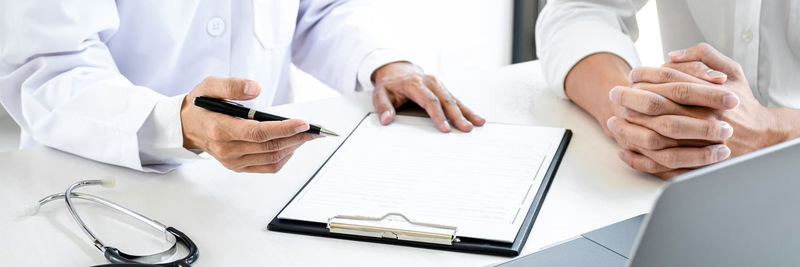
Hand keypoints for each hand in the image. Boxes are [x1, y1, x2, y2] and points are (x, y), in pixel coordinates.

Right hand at [181, 77, 319, 172]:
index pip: (258, 133)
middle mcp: (227, 150)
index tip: (303, 123)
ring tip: (309, 135)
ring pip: (272, 158)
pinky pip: (268, 166)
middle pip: (270, 147)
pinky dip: (285, 156)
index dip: (283, 129)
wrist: (185, 126)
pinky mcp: (238, 167)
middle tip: (316, 129)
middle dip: (297, 138)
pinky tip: (294, 144)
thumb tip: (256, 88)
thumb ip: (232, 85)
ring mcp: (233, 161)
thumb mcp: (210, 85)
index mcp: (220, 130)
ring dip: (294, 147)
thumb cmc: (201, 104)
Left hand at [371, 62, 484, 131]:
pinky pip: (456, 99)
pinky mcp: (443, 89)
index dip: (438, 115)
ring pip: (454, 99)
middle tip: (466, 128)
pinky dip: (466, 109)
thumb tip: (387, 119)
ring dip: (467, 112)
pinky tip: (476, 118)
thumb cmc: (390, 85)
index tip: (445, 128)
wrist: (397, 70)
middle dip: (457, 116)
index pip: (429, 101)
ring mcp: (438, 84)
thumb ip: (383, 107)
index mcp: (415, 83)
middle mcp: (429, 82)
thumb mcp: (380, 93)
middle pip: (446, 100)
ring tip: (478, 123)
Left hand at [608, 43, 790, 177]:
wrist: (760, 135)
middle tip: (615, 95)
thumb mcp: (732, 70)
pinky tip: (623, 151)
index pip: (672, 82)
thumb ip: (705, 56)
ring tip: (613, 123)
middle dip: (632, 100)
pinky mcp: (693, 163)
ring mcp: (698, 144)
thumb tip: (672, 55)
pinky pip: (660, 165)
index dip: (648, 76)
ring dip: (630, 131)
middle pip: (659, 108)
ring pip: (657, 138)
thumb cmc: (740, 102)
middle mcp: (704, 118)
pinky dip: (639, 160)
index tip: (631, 75)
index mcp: (711, 95)